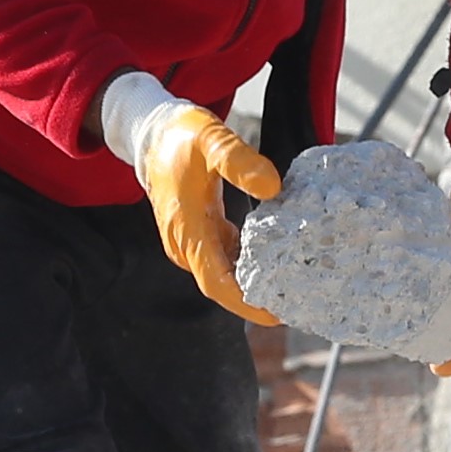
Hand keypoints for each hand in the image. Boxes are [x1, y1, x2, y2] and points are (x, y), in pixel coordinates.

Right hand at [119, 86, 281, 321]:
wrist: (153, 135)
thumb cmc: (183, 137)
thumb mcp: (213, 139)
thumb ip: (240, 162)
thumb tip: (272, 188)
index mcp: (188, 229)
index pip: (216, 283)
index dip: (245, 304)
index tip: (276, 316)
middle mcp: (185, 244)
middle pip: (221, 287)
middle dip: (255, 301)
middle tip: (298, 305)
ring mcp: (189, 243)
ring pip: (222, 275)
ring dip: (252, 285)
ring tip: (292, 288)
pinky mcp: (196, 236)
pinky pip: (222, 260)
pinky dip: (245, 266)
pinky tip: (274, 263)